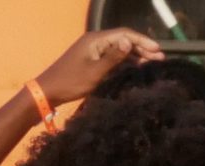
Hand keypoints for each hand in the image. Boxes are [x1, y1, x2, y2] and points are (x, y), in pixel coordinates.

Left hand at [35, 28, 164, 105]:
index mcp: (95, 39)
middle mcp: (94, 41)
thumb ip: (114, 57)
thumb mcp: (95, 72)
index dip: (142, 41)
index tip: (157, 49)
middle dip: (141, 48)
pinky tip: (135, 67)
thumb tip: (129, 41)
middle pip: (123, 40)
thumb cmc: (70, 83)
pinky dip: (123, 61)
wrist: (45, 93)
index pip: (124, 34)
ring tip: (152, 63)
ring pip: (118, 49)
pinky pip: (110, 56)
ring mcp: (91, 50)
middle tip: (159, 58)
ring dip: (134, 55)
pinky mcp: (89, 60)